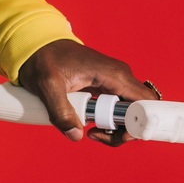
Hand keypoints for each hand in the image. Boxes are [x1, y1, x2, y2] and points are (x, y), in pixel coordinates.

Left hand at [16, 39, 159, 144]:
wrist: (37, 46)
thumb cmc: (44, 60)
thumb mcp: (48, 86)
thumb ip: (60, 111)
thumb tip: (76, 135)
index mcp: (114, 75)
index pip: (146, 102)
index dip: (141, 123)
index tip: (120, 135)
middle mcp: (120, 77)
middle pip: (141, 112)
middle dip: (125, 131)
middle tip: (96, 134)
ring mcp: (115, 81)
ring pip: (130, 113)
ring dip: (116, 128)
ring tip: (90, 130)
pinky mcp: (106, 86)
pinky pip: (118, 109)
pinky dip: (108, 122)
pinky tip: (91, 124)